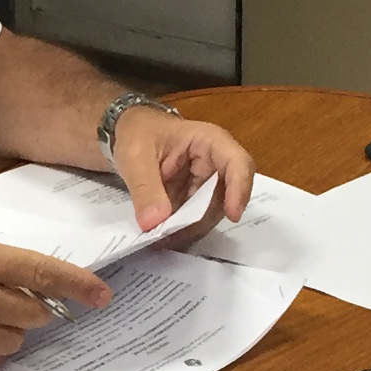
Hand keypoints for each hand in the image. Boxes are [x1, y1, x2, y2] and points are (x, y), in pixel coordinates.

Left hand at [109, 105, 256, 231]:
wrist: (131, 132)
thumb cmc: (138, 133)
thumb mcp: (134, 156)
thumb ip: (145, 187)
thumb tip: (154, 223)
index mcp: (209, 142)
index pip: (238, 164)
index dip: (240, 189)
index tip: (232, 215)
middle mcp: (216, 164)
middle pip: (225, 198)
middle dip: (200, 220)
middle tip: (169, 235)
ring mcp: (208, 184)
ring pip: (210, 214)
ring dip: (189, 229)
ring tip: (160, 238)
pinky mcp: (197, 199)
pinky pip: (196, 220)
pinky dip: (181, 231)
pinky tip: (162, 236)